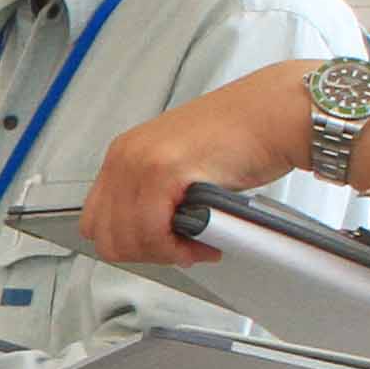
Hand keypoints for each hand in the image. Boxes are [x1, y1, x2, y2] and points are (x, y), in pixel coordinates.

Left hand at [81, 62, 311, 262]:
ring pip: (127, 238)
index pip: (96, 222)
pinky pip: (152, 231)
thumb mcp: (181, 167)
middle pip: (106, 236)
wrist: (273, 114)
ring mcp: (142, 160)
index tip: (162, 246)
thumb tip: (146, 239)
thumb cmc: (241, 137)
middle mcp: (127, 154)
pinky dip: (178, 247)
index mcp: (124, 153)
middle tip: (181, 250)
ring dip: (163, 252)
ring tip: (196, 244)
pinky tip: (204, 240)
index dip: (129, 245)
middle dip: (145, 254)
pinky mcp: (164, 169)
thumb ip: (154, 198)